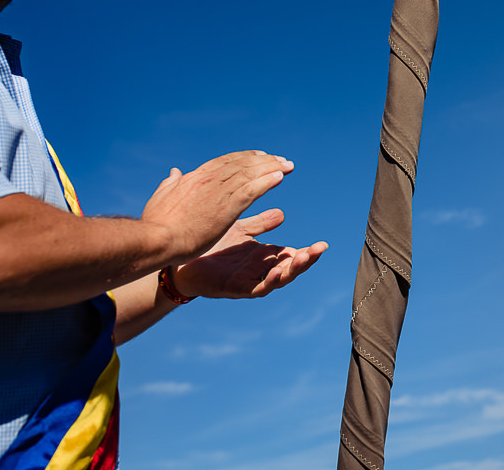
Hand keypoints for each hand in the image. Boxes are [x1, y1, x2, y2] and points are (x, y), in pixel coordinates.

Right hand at [141, 151, 294, 262]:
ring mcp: (219, 193)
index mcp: (195, 177)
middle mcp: (209, 180)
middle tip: (281, 159)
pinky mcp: (226, 208)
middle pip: (242, 163)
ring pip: (250, 173)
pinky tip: (279, 178)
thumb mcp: (161, 198)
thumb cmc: (156, 225)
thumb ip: (170, 184)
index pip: (225, 162)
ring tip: (287, 166)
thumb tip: (174, 171)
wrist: (156, 240)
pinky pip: (252, 190)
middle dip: (264, 160)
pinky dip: (266, 182)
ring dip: (271, 168)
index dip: (245, 157)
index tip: (260, 156)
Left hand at [172, 208, 327, 298]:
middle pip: (289, 268)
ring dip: (292, 270)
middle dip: (306, 260)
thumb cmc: (209, 246)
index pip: (290, 254)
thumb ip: (260, 223)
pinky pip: (256, 288)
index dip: (306, 252)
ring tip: (304, 258)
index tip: (323, 244)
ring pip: (278, 279)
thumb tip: (282, 214)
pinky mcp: (234, 289)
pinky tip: (276, 272)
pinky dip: (268, 282)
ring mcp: (248, 280)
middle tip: (320, 249)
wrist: (179, 260)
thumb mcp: (239, 230)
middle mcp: (258, 269)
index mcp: (262, 256)